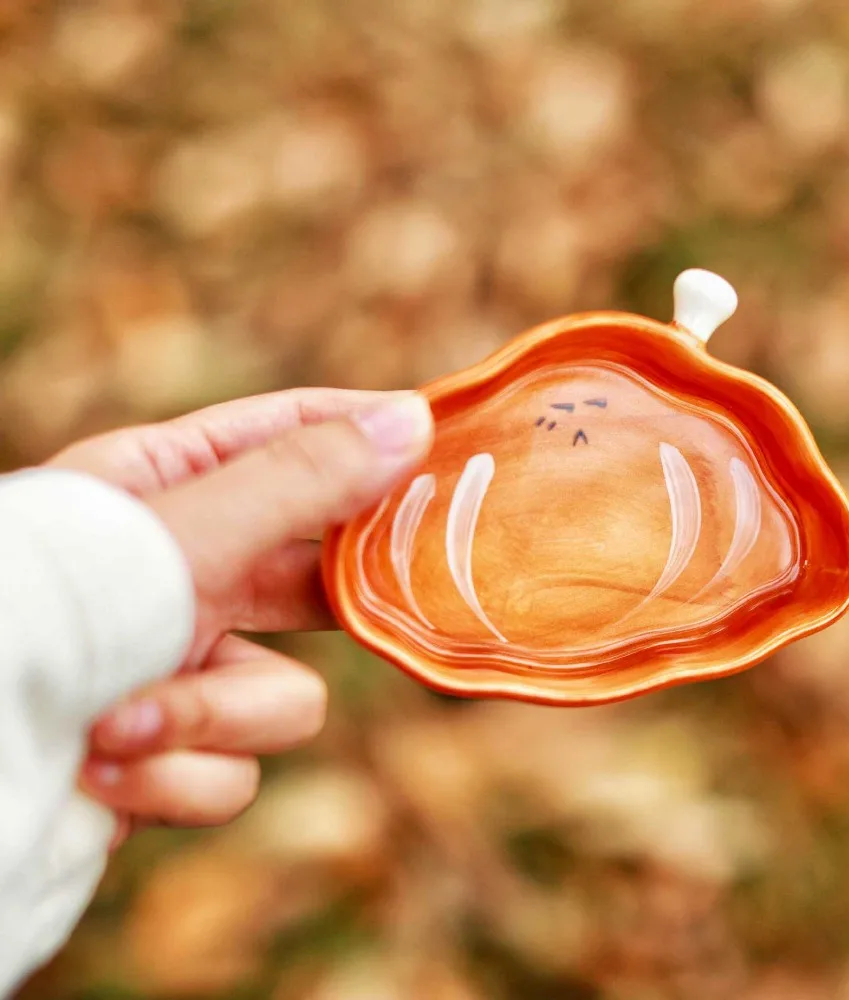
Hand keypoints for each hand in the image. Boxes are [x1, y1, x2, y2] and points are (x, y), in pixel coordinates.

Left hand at [47, 388, 432, 836]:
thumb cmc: (51, 613)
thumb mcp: (182, 535)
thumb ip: (301, 483)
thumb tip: (410, 421)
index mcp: (165, 486)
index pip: (292, 433)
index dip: (369, 433)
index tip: (445, 436)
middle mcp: (180, 571)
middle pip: (314, 572)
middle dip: (336, 602)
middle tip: (409, 586)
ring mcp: (180, 664)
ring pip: (285, 699)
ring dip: (210, 718)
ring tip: (123, 719)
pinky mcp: (173, 752)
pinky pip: (234, 772)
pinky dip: (176, 776)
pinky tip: (104, 768)